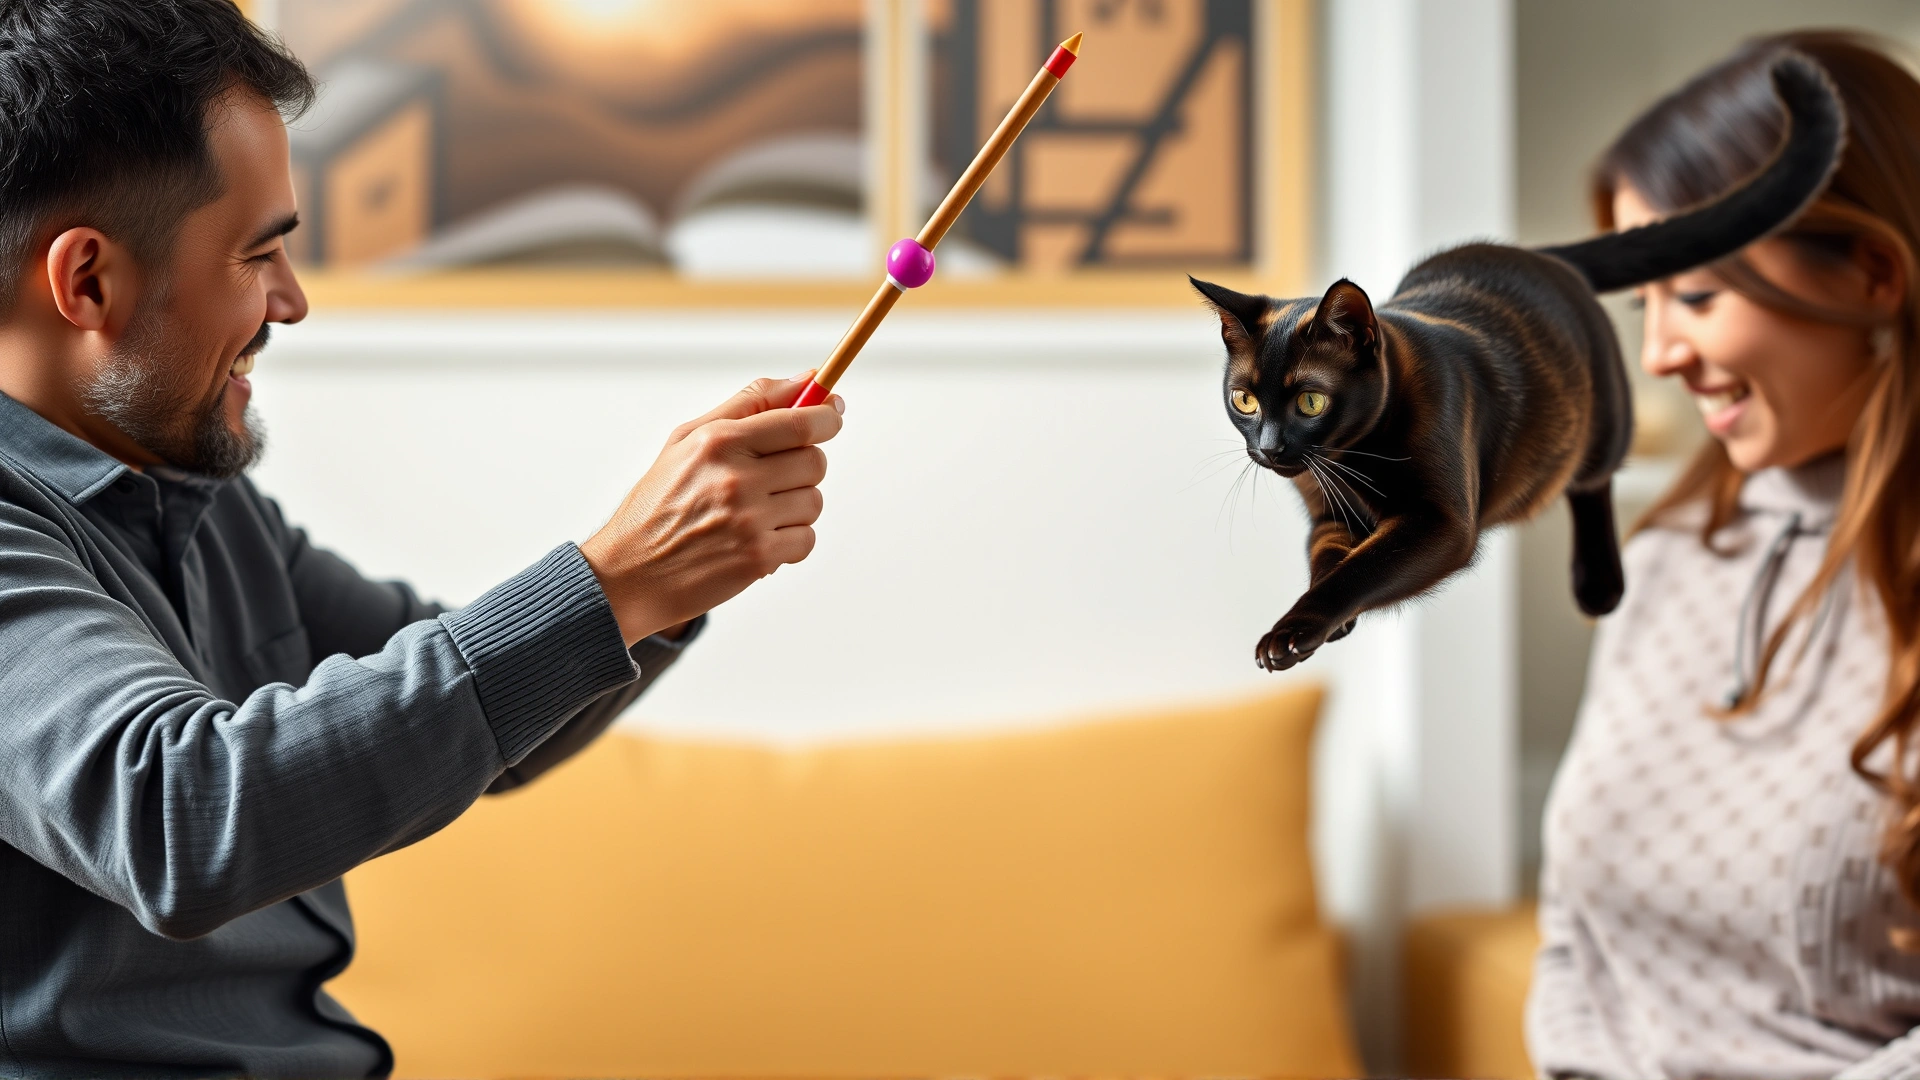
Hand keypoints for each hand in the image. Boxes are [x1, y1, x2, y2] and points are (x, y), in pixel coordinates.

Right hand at [580, 372, 842, 645]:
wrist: (630, 574)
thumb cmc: (660, 502)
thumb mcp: (688, 440)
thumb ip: (750, 404)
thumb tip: (809, 379)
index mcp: (718, 442)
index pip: (799, 422)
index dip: (826, 418)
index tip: (830, 417)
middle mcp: (736, 479)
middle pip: (815, 462)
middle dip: (803, 466)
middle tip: (773, 476)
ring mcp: (749, 521)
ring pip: (813, 501)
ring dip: (794, 506)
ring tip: (756, 513)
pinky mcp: (758, 558)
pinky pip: (806, 539)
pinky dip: (790, 540)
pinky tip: (757, 539)